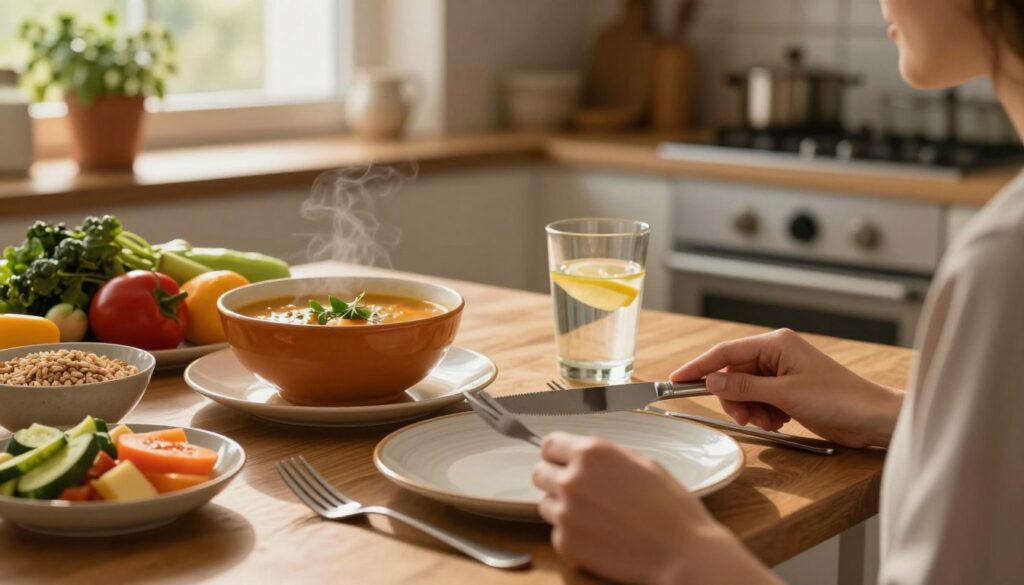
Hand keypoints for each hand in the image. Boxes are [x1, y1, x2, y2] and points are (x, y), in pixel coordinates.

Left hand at [533, 432, 779, 584]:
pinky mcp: (566, 544)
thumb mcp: (642, 463)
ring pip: (545, 504)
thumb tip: (583, 455)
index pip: (549, 445)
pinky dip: (572, 535)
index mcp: (591, 453)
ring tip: (595, 516)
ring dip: (563, 507)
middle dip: (556, 479)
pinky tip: (599, 536)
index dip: (558, 454)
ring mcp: (566, 514)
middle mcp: (572, 480)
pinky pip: (557, 533)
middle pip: (540, 473)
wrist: (683, 553)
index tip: (563, 461)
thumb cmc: (671, 507)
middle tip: (580, 490)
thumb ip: (606, 456)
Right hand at [672, 328, 902, 447]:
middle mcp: (776, 353)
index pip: (724, 352)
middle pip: (732, 373)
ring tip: (770, 422)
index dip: (698, 367)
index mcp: (775, 344)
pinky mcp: (788, 389)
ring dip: (750, 409)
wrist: (873, 419)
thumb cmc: (838, 400)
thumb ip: (744, 387)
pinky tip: (779, 422)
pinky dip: (762, 413)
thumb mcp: (785, 395)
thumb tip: (711, 382)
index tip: (675, 380)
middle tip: (746, 417)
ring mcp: (782, 372)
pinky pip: (759, 399)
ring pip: (744, 390)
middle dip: (734, 398)